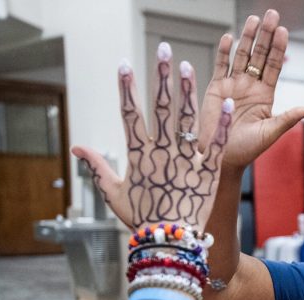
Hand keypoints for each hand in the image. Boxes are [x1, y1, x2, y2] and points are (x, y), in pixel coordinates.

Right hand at [71, 44, 234, 229]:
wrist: (169, 244)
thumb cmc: (141, 222)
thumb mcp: (114, 195)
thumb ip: (97, 168)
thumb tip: (76, 149)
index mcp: (138, 157)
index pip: (129, 116)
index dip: (126, 89)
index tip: (124, 66)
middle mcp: (162, 154)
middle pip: (161, 108)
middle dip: (161, 77)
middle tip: (163, 51)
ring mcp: (186, 162)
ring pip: (187, 120)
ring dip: (188, 92)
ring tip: (188, 67)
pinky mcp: (208, 173)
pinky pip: (215, 145)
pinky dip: (221, 125)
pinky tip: (227, 105)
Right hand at [199, 9, 303, 168]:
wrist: (220, 157)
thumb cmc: (246, 150)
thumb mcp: (269, 134)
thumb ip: (287, 119)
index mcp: (265, 96)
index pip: (273, 66)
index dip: (278, 48)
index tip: (283, 31)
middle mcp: (250, 87)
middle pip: (259, 55)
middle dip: (265, 35)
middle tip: (271, 14)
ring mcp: (233, 85)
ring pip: (241, 56)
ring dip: (247, 37)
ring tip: (253, 19)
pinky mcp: (216, 88)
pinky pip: (221, 65)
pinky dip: (225, 51)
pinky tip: (230, 37)